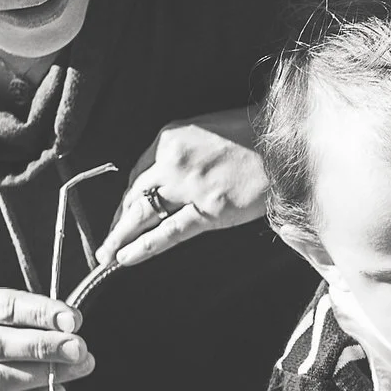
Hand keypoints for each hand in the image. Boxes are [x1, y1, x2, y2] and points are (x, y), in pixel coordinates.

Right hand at [0, 286, 93, 390]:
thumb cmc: (4, 326)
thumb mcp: (17, 307)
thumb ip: (42, 313)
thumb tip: (71, 324)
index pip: (4, 307)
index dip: (41, 314)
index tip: (72, 321)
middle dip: (45, 347)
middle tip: (79, 349)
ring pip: (1, 380)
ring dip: (46, 375)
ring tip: (77, 368)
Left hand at [95, 107, 270, 268]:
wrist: (287, 141)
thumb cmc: (251, 135)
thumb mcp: (205, 132)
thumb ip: (181, 154)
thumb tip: (164, 183)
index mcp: (170, 138)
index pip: (138, 174)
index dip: (127, 199)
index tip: (122, 214)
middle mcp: (173, 161)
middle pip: (135, 196)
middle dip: (117, 221)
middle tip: (104, 243)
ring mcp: (190, 186)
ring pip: (144, 215)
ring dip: (120, 237)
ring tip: (106, 256)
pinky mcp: (211, 209)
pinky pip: (169, 232)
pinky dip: (144, 247)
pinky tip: (126, 258)